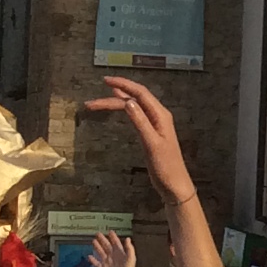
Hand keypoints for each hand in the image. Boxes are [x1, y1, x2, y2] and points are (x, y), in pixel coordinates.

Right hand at [84, 80, 199, 206]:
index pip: (140, 93)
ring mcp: (155, 124)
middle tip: (91, 102)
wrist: (174, 185)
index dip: (123, 85)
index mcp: (160, 115)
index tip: (105, 81)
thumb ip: (141, 122)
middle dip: (114, 97)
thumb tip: (128, 102)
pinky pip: (136, 114)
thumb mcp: (151, 144)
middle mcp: (158, 116)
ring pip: (134, 106)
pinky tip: (120, 106)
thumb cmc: (166, 167)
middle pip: (134, 99)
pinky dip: (125, 109)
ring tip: (98, 101)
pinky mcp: (151, 132)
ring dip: (117, 103)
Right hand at [91, 232, 136, 266]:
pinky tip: (89, 256)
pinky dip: (93, 260)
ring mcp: (107, 263)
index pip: (115, 243)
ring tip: (93, 241)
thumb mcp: (130, 258)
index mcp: (119, 253)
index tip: (110, 231)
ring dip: (97, 247)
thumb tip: (128, 238)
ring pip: (101, 253)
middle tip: (98, 234)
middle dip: (102, 240)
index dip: (113, 237)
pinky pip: (97, 264)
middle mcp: (113, 256)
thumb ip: (129, 248)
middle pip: (106, 246)